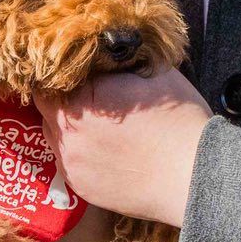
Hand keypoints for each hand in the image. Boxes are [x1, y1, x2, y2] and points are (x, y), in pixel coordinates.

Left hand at [37, 67, 210, 226]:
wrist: (195, 177)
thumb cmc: (178, 121)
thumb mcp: (150, 72)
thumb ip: (115, 62)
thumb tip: (102, 52)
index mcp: (78, 102)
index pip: (46, 81)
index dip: (58, 74)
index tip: (73, 72)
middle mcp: (67, 136)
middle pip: (46, 110)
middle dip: (61, 100)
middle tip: (87, 96)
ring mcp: (72, 166)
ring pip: (55, 137)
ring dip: (68, 127)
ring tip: (96, 124)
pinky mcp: (82, 189)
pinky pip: (69, 162)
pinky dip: (80, 152)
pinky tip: (105, 149)